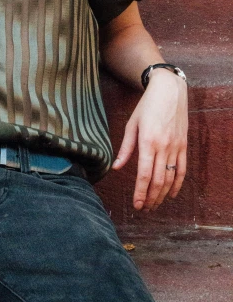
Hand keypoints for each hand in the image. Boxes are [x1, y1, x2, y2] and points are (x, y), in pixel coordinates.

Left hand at [111, 68, 187, 211]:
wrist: (169, 91)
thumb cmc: (147, 106)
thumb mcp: (132, 123)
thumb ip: (125, 147)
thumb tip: (117, 167)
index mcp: (148, 142)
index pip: (144, 174)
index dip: (140, 192)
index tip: (136, 204)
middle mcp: (164, 147)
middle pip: (158, 181)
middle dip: (151, 198)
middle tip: (144, 209)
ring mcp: (176, 147)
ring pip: (170, 178)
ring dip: (162, 195)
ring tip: (154, 205)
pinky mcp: (184, 146)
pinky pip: (182, 170)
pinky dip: (178, 185)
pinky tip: (172, 194)